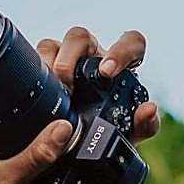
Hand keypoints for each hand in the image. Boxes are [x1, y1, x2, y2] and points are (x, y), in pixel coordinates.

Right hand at [36, 26, 160, 142]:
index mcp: (120, 66)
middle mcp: (92, 57)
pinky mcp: (43, 70)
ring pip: (52, 44)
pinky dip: (34, 73)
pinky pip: (34, 60)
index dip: (121, 51)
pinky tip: (38, 92)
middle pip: (80, 36)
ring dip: (50, 64)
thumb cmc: (112, 131)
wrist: (82, 146)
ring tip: (52, 91)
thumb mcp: (131, 132)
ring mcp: (64, 61)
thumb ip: (146, 124)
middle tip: (69, 86)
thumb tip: (149, 109)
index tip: (108, 72)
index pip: (130, 42)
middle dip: (72, 56)